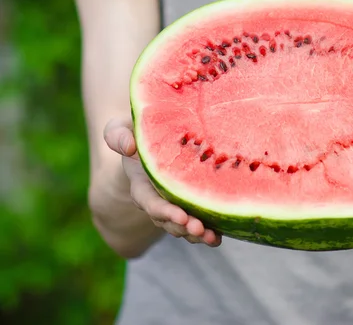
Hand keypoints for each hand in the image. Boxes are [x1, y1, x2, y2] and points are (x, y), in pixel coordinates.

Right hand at [103, 117, 221, 245]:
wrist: (153, 138)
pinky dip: (208, 231)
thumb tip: (129, 147)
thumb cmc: (137, 131)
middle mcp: (156, 200)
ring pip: (183, 227)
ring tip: (212, 238)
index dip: (165, 212)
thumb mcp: (121, 128)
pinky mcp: (189, 205)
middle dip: (183, 228)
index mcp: (141, 185)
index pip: (151, 203)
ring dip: (197, 235)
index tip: (182, 216)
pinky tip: (219, 237)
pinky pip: (197, 223)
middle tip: (200, 229)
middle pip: (168, 221)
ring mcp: (173, 206)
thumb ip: (118, 135)